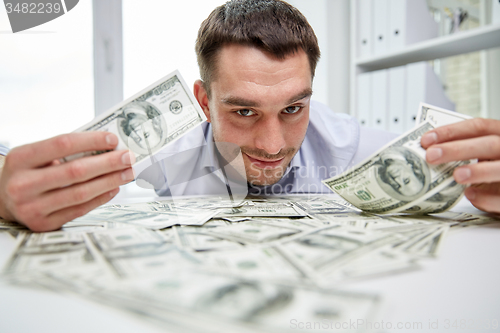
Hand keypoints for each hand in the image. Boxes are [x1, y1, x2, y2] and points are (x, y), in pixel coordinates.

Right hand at [0, 132, 134, 230]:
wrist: (1, 198)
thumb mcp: (36, 155)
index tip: (113, 140)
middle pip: (75, 171)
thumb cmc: (26, 172)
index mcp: (21, 159)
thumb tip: (107, 147)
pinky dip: (101, 198)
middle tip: (128, 157)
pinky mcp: (43, 224)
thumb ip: (65, 151)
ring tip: (126, 173)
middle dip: (108, 163)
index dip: (91, 141)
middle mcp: (23, 184)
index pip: (62, 144)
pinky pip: (79, 210)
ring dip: (110, 181)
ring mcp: (32, 207)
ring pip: (80, 193)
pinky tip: (113, 188)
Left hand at [421, 118, 499, 213]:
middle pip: (489, 144)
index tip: (426, 140)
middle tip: (431, 156)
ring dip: (478, 171)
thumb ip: (463, 151)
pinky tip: (470, 194)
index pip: (479, 127)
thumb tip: (429, 154)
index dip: (451, 131)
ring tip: (457, 176)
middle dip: (458, 149)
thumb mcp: (483, 155)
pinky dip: (486, 197)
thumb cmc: (493, 169)